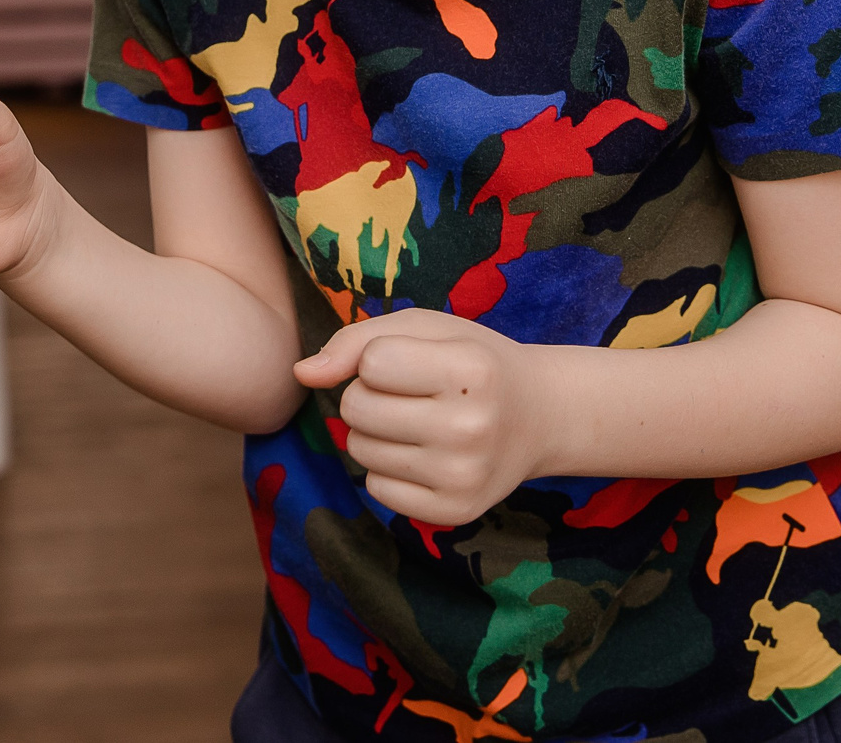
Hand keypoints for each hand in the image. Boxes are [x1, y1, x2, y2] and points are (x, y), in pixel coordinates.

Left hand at [293, 308, 549, 525]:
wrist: (539, 416)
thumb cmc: (471, 360)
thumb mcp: (425, 329)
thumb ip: (356, 341)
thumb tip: (301, 374)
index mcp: (470, 370)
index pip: (370, 364)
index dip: (380, 359)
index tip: (417, 363)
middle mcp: (471, 426)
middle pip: (356, 410)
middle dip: (368, 396)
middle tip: (411, 395)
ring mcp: (464, 476)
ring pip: (360, 451)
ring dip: (375, 433)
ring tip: (419, 422)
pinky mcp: (456, 512)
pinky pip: (377, 490)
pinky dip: (388, 471)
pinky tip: (426, 455)